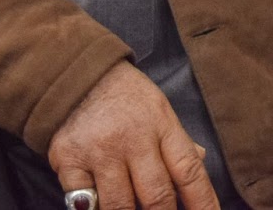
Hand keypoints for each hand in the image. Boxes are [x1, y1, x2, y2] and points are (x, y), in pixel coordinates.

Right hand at [48, 61, 220, 209]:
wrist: (77, 75)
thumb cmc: (126, 98)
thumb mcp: (159, 110)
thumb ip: (177, 141)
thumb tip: (201, 162)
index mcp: (162, 125)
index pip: (189, 172)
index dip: (203, 202)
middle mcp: (132, 139)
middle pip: (157, 197)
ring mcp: (99, 152)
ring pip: (120, 207)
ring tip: (134, 209)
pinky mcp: (68, 161)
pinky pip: (84, 203)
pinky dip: (94, 209)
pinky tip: (99, 202)